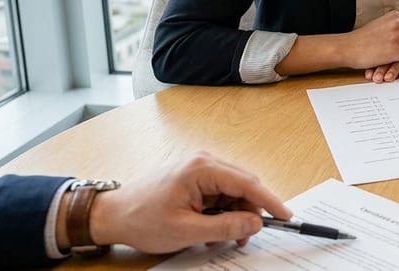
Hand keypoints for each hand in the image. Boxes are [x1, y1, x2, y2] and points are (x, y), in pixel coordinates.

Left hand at [89, 152, 290, 253]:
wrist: (114, 215)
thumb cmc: (142, 218)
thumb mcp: (186, 230)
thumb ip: (225, 226)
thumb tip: (254, 224)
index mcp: (202, 168)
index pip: (248, 183)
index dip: (269, 201)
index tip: (285, 216)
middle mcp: (204, 162)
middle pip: (243, 186)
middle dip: (249, 213)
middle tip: (244, 237)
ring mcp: (199, 168)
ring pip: (233, 191)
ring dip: (234, 214)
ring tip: (220, 236)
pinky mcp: (195, 177)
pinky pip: (220, 193)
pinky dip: (222, 211)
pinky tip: (210, 228)